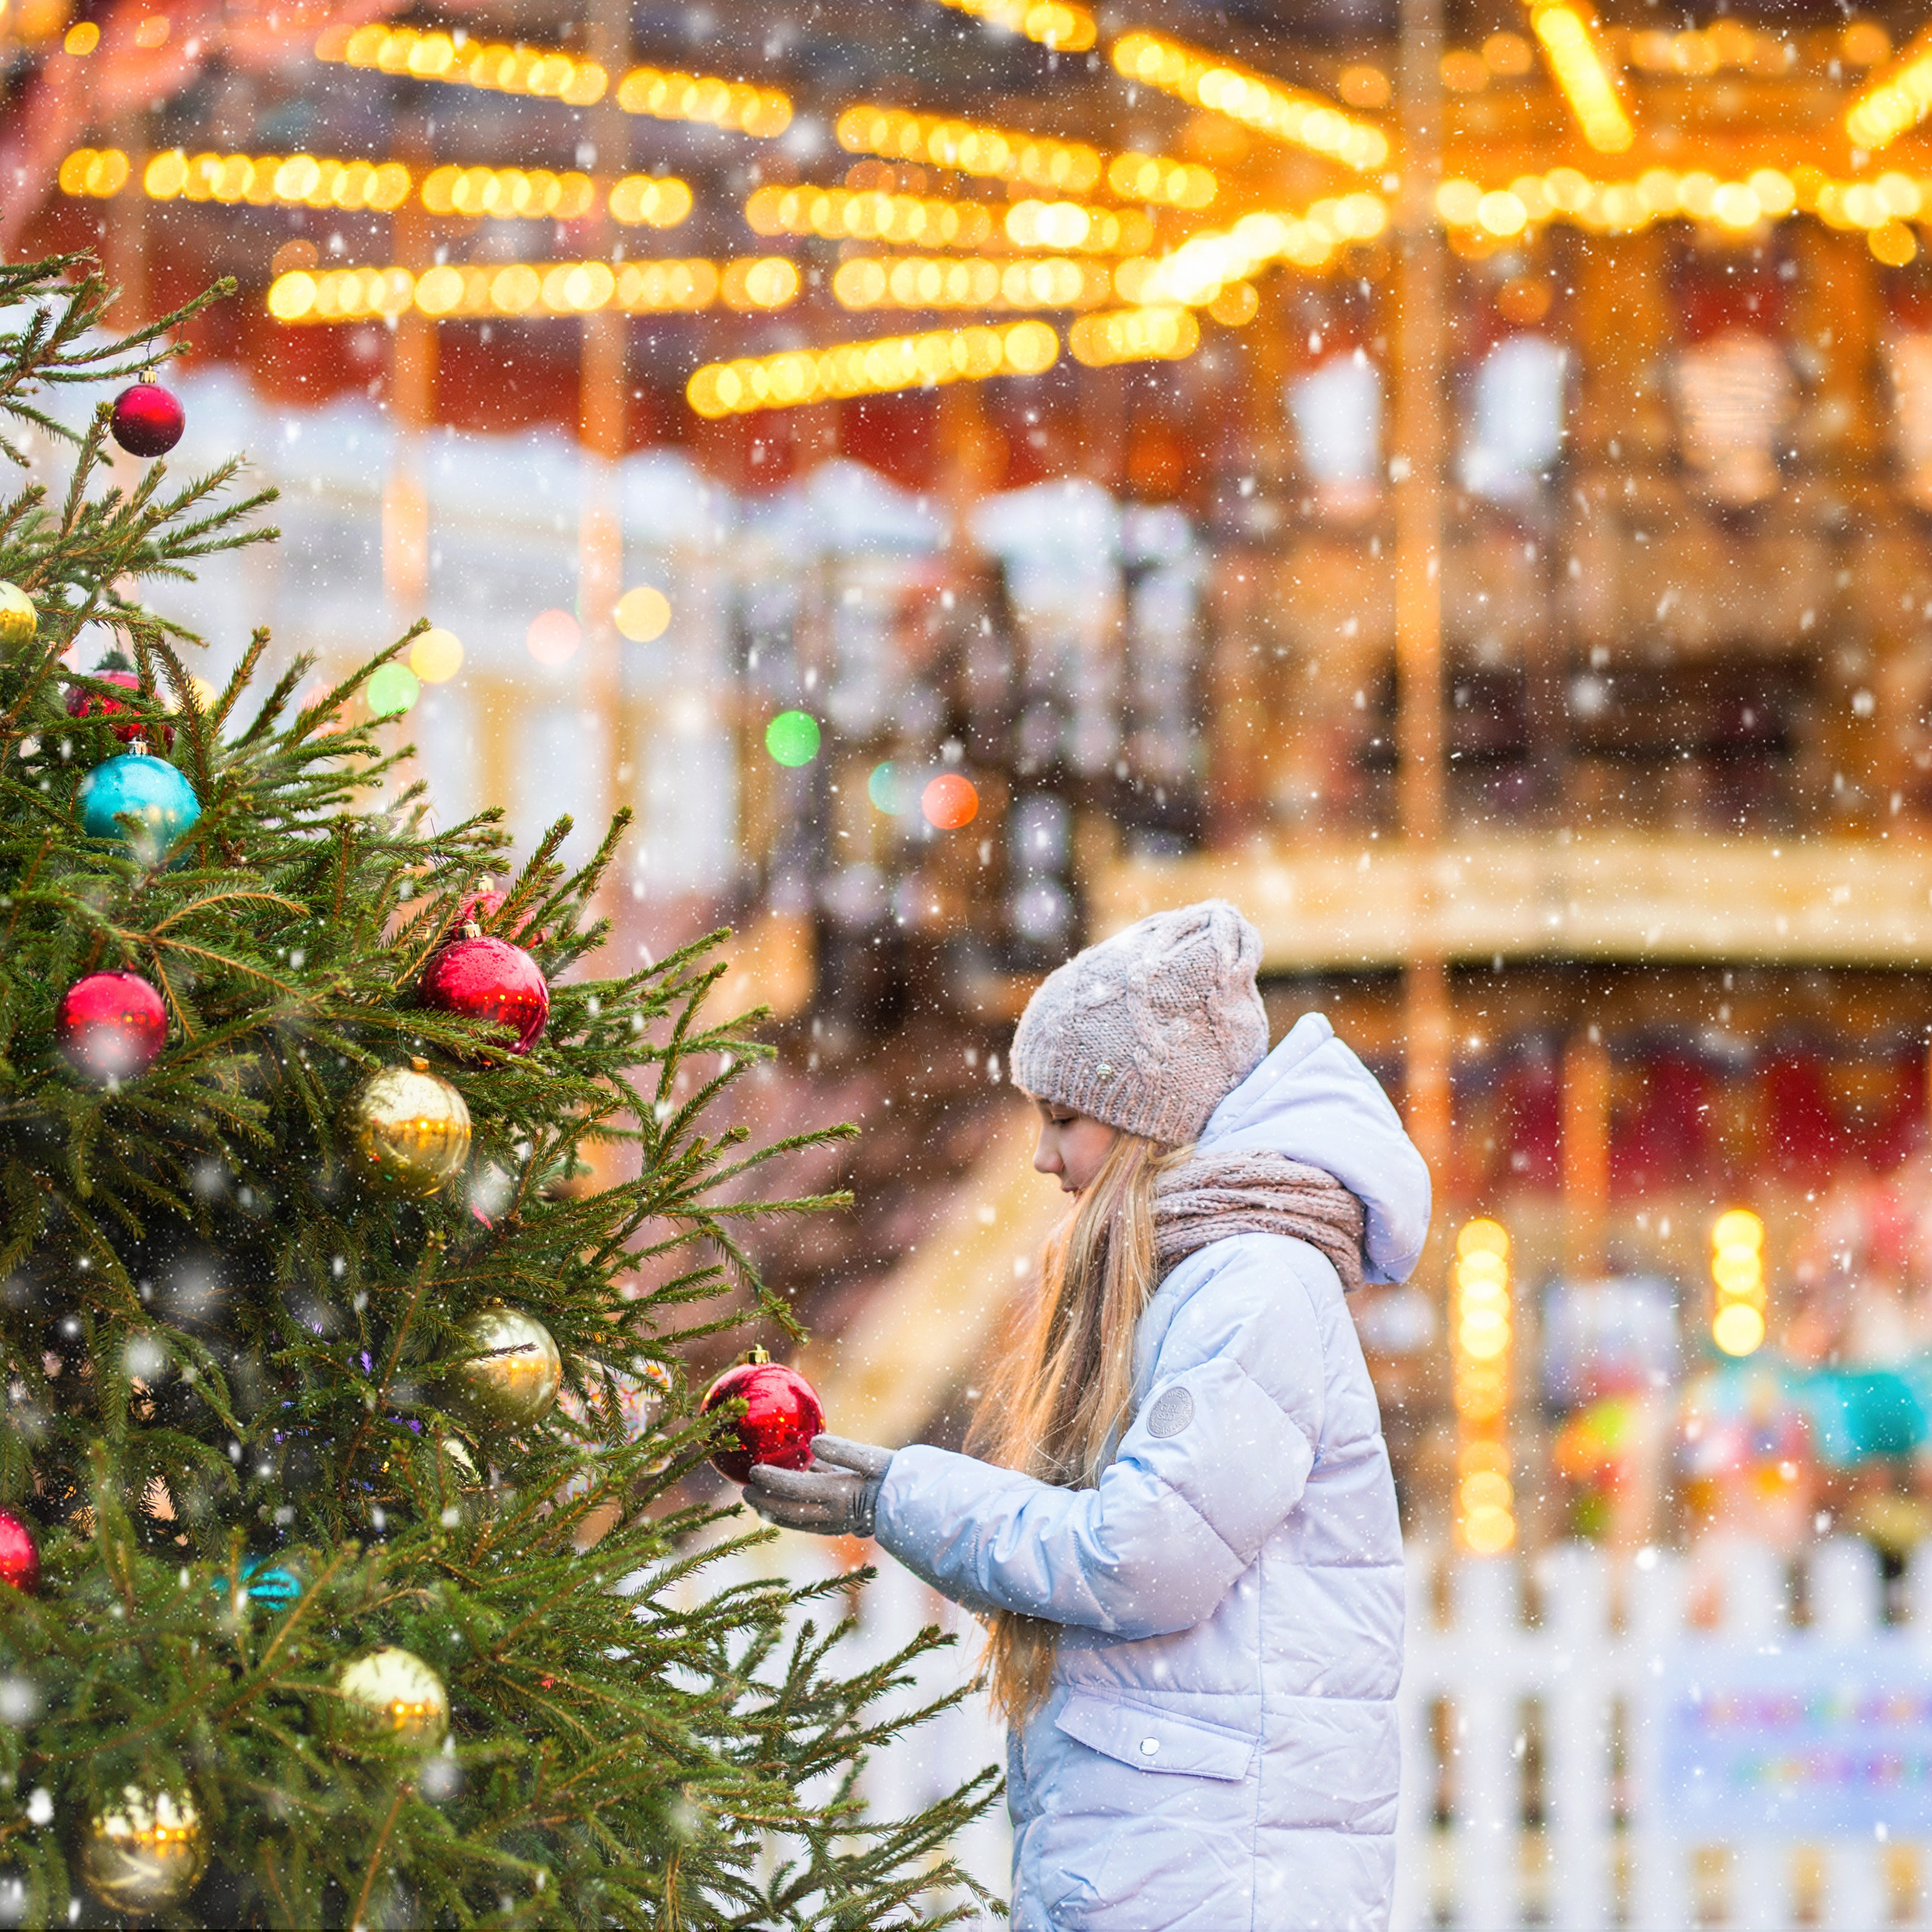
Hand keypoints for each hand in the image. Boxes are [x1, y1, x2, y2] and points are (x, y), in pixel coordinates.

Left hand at [743, 1434, 892, 1538]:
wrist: (914, 1509)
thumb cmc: (895, 1478)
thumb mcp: (873, 1458)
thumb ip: (843, 1451)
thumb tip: (813, 1443)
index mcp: (839, 1494)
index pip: (796, 1488)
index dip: (773, 1480)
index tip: (754, 1470)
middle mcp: (831, 1514)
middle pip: (788, 1511)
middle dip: (764, 1502)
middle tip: (745, 1490)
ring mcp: (833, 1523)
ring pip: (794, 1521)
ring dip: (773, 1512)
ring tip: (756, 1501)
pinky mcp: (836, 1526)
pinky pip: (805, 1523)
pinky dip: (787, 1516)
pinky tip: (780, 1507)